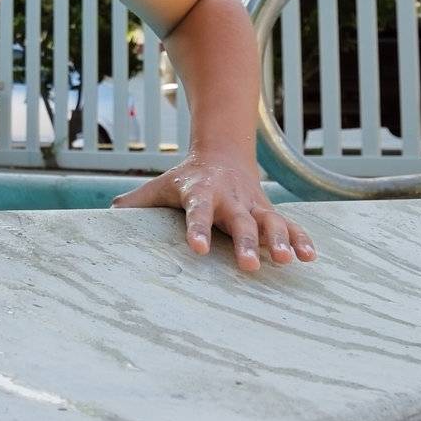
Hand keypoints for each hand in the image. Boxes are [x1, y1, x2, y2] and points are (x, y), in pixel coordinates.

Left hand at [109, 151, 315, 271]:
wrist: (223, 155)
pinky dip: (302, 239)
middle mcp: (230, 199)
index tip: (197, 249)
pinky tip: (311, 258)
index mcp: (200, 193)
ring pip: (270, 222)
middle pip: (239, 222)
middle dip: (246, 243)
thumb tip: (109, 214)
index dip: (197, 229)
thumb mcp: (161, 186)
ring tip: (289, 261)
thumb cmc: (187, 180)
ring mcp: (253, 205)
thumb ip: (138, 201)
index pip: (197, 213)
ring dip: (280, 241)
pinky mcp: (270, 212)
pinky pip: (289, 226)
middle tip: (250, 266)